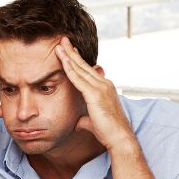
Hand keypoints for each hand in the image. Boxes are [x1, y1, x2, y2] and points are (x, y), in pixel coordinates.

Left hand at [54, 36, 134, 150]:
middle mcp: (104, 84)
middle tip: (63, 40)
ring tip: (59, 45)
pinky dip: (70, 68)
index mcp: (104, 88)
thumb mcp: (93, 122)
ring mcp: (100, 87)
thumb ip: (84, 119)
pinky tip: (62, 59)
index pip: (88, 71)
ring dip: (68, 55)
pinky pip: (78, 78)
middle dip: (72, 52)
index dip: (77, 60)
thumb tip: (77, 122)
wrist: (119, 137)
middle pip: (83, 65)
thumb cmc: (108, 132)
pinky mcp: (95, 94)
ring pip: (80, 68)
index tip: (70, 51)